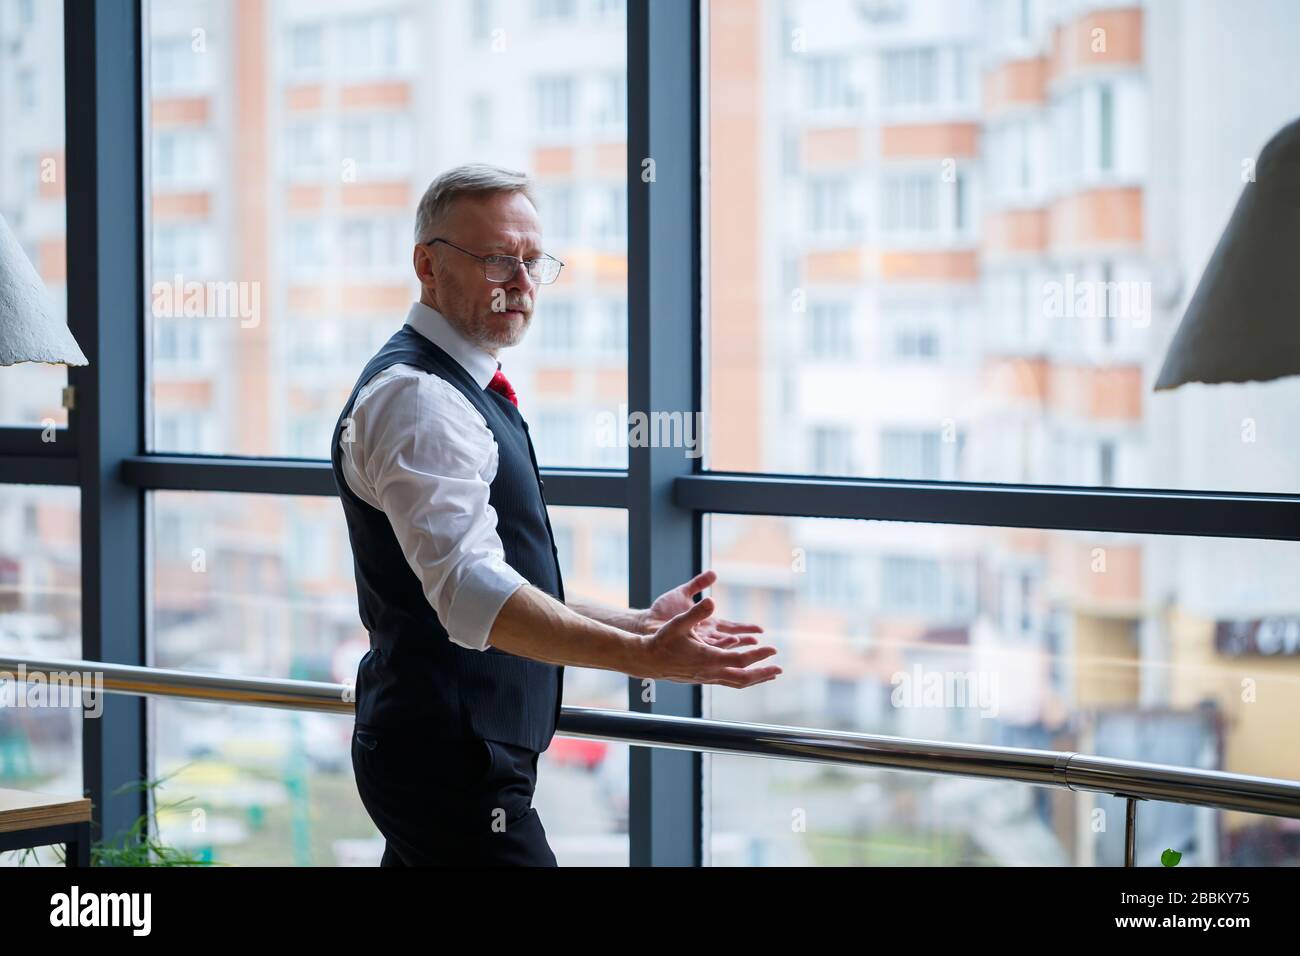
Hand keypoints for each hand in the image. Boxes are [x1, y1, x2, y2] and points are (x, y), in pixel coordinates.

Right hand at [636, 596, 781, 688]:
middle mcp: (709, 672)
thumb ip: (696, 611)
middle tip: (779, 670)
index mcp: (707, 659)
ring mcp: (706, 678)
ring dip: (754, 678)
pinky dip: (741, 678)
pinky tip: (745, 674)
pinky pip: (728, 681)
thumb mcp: (679, 622)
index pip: (740, 660)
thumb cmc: (661, 640)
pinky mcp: (702, 678)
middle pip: (743, 677)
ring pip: (736, 682)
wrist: (646, 660)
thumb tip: (712, 600)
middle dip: (762, 673)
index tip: (772, 649)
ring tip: (769, 675)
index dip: (758, 656)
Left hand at [641, 569, 764, 648]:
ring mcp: (697, 641)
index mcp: (706, 622)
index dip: (746, 628)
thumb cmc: (661, 610)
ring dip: (738, 644)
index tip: (761, 630)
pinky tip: (733, 641)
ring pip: (723, 645)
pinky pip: (709, 646)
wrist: (645, 623)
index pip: (731, 627)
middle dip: (748, 642)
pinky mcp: (689, 644)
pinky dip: (722, 643)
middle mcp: (704, 634)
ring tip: (752, 645)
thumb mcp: (683, 593)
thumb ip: (698, 583)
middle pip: (731, 638)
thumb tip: (714, 572)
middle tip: (764, 646)